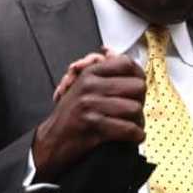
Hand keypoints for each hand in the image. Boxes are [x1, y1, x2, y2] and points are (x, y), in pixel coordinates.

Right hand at [33, 51, 145, 181]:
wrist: (51, 140)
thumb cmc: (69, 115)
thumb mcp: (80, 86)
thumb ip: (99, 71)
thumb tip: (111, 51)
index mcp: (89, 73)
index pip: (126, 64)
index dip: (138, 76)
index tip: (137, 88)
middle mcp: (90, 86)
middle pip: (137, 86)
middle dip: (140, 101)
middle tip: (135, 110)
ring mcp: (90, 105)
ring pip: (134, 108)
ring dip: (138, 121)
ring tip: (134, 125)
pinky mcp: (93, 125)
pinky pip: (127, 128)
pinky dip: (135, 135)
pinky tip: (133, 136)